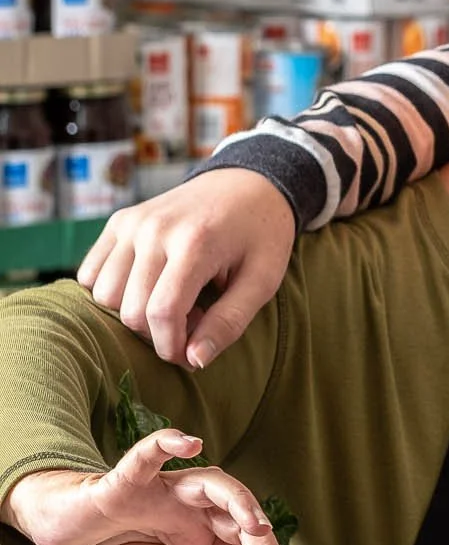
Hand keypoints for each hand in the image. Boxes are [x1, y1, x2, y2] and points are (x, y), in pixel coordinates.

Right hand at [2, 429, 284, 544]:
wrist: (64, 534)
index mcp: (205, 540)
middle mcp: (196, 512)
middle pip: (244, 525)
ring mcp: (168, 492)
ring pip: (217, 487)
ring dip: (242, 504)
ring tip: (257, 527)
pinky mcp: (130, 480)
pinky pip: (149, 455)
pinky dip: (168, 444)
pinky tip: (189, 443)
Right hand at [78, 170, 295, 369]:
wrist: (248, 184)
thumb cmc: (262, 236)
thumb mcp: (263, 281)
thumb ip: (229, 323)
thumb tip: (194, 360)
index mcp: (194, 242)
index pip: (162, 313)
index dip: (172, 348)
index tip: (191, 357)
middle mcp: (154, 229)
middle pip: (131, 310)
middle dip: (159, 333)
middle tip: (194, 321)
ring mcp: (131, 223)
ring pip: (104, 295)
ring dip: (134, 313)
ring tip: (173, 301)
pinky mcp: (118, 221)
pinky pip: (90, 274)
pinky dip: (113, 292)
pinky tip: (148, 288)